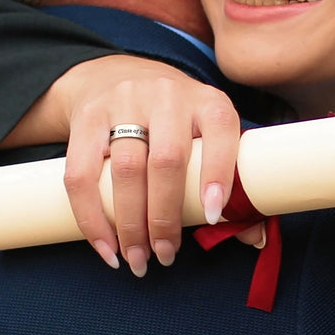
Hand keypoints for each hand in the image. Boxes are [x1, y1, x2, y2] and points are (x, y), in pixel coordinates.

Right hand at [3, 54, 250, 274]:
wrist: (119, 76)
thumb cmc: (177, 123)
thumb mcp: (208, 136)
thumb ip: (233, 183)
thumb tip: (253, 237)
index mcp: (208, 101)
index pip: (220, 130)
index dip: (218, 173)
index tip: (212, 216)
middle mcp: (167, 96)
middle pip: (167, 160)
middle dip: (165, 217)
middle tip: (165, 255)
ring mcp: (124, 102)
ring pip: (126, 169)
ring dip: (130, 224)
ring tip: (136, 259)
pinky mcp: (88, 117)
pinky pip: (80, 173)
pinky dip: (91, 217)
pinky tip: (105, 246)